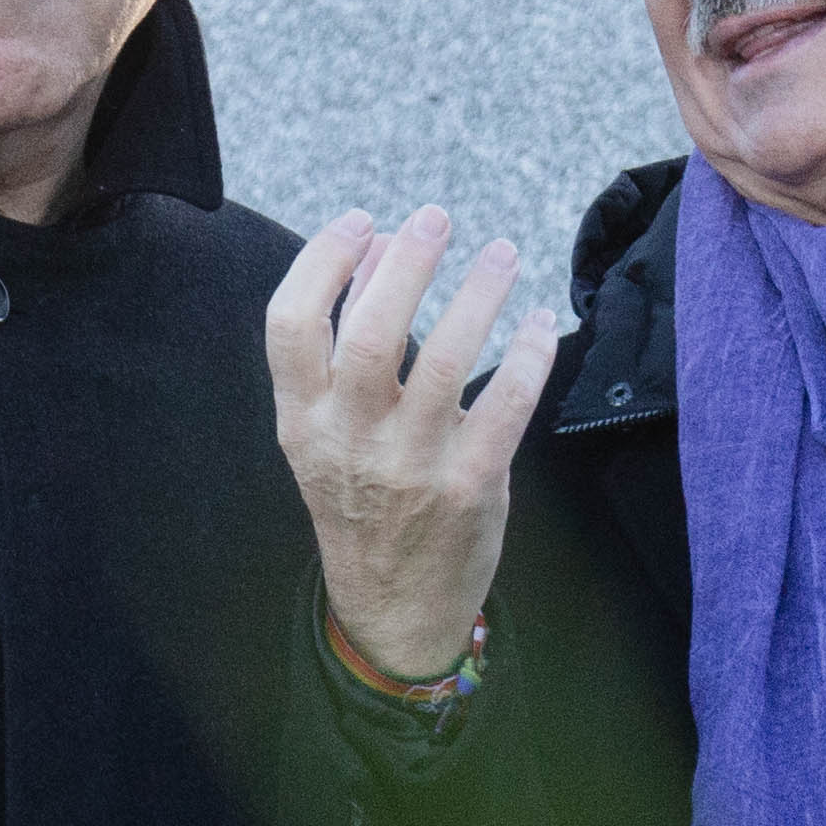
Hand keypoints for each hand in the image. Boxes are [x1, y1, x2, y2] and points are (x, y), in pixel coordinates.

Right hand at [263, 207, 565, 683]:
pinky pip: (504, 405)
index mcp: (302, 419)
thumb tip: (374, 251)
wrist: (394, 606)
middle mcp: (348, 440)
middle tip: (435, 218)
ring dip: (475, 295)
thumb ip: (345, 344)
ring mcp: (409, 465)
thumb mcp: (328, 430)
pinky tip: (536, 322)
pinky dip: (527, 356)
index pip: (289, 325)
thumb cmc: (364, 500)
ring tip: (499, 253)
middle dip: (405, 264)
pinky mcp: (468, 486)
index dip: (322, 262)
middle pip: (368, 333)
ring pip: (443, 360)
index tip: (362, 222)